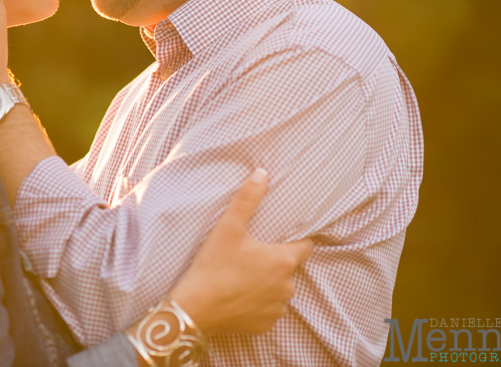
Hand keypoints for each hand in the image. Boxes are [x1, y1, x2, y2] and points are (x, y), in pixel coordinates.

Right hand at [169, 169, 313, 335]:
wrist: (194, 308)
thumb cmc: (213, 267)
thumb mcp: (228, 228)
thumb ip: (247, 198)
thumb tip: (262, 173)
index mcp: (283, 261)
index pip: (306, 246)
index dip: (296, 238)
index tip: (283, 235)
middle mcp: (287, 287)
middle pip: (289, 268)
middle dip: (275, 261)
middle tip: (250, 253)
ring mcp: (277, 309)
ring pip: (279, 289)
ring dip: (267, 283)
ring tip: (242, 275)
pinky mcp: (264, 325)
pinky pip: (268, 309)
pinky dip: (257, 302)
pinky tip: (238, 294)